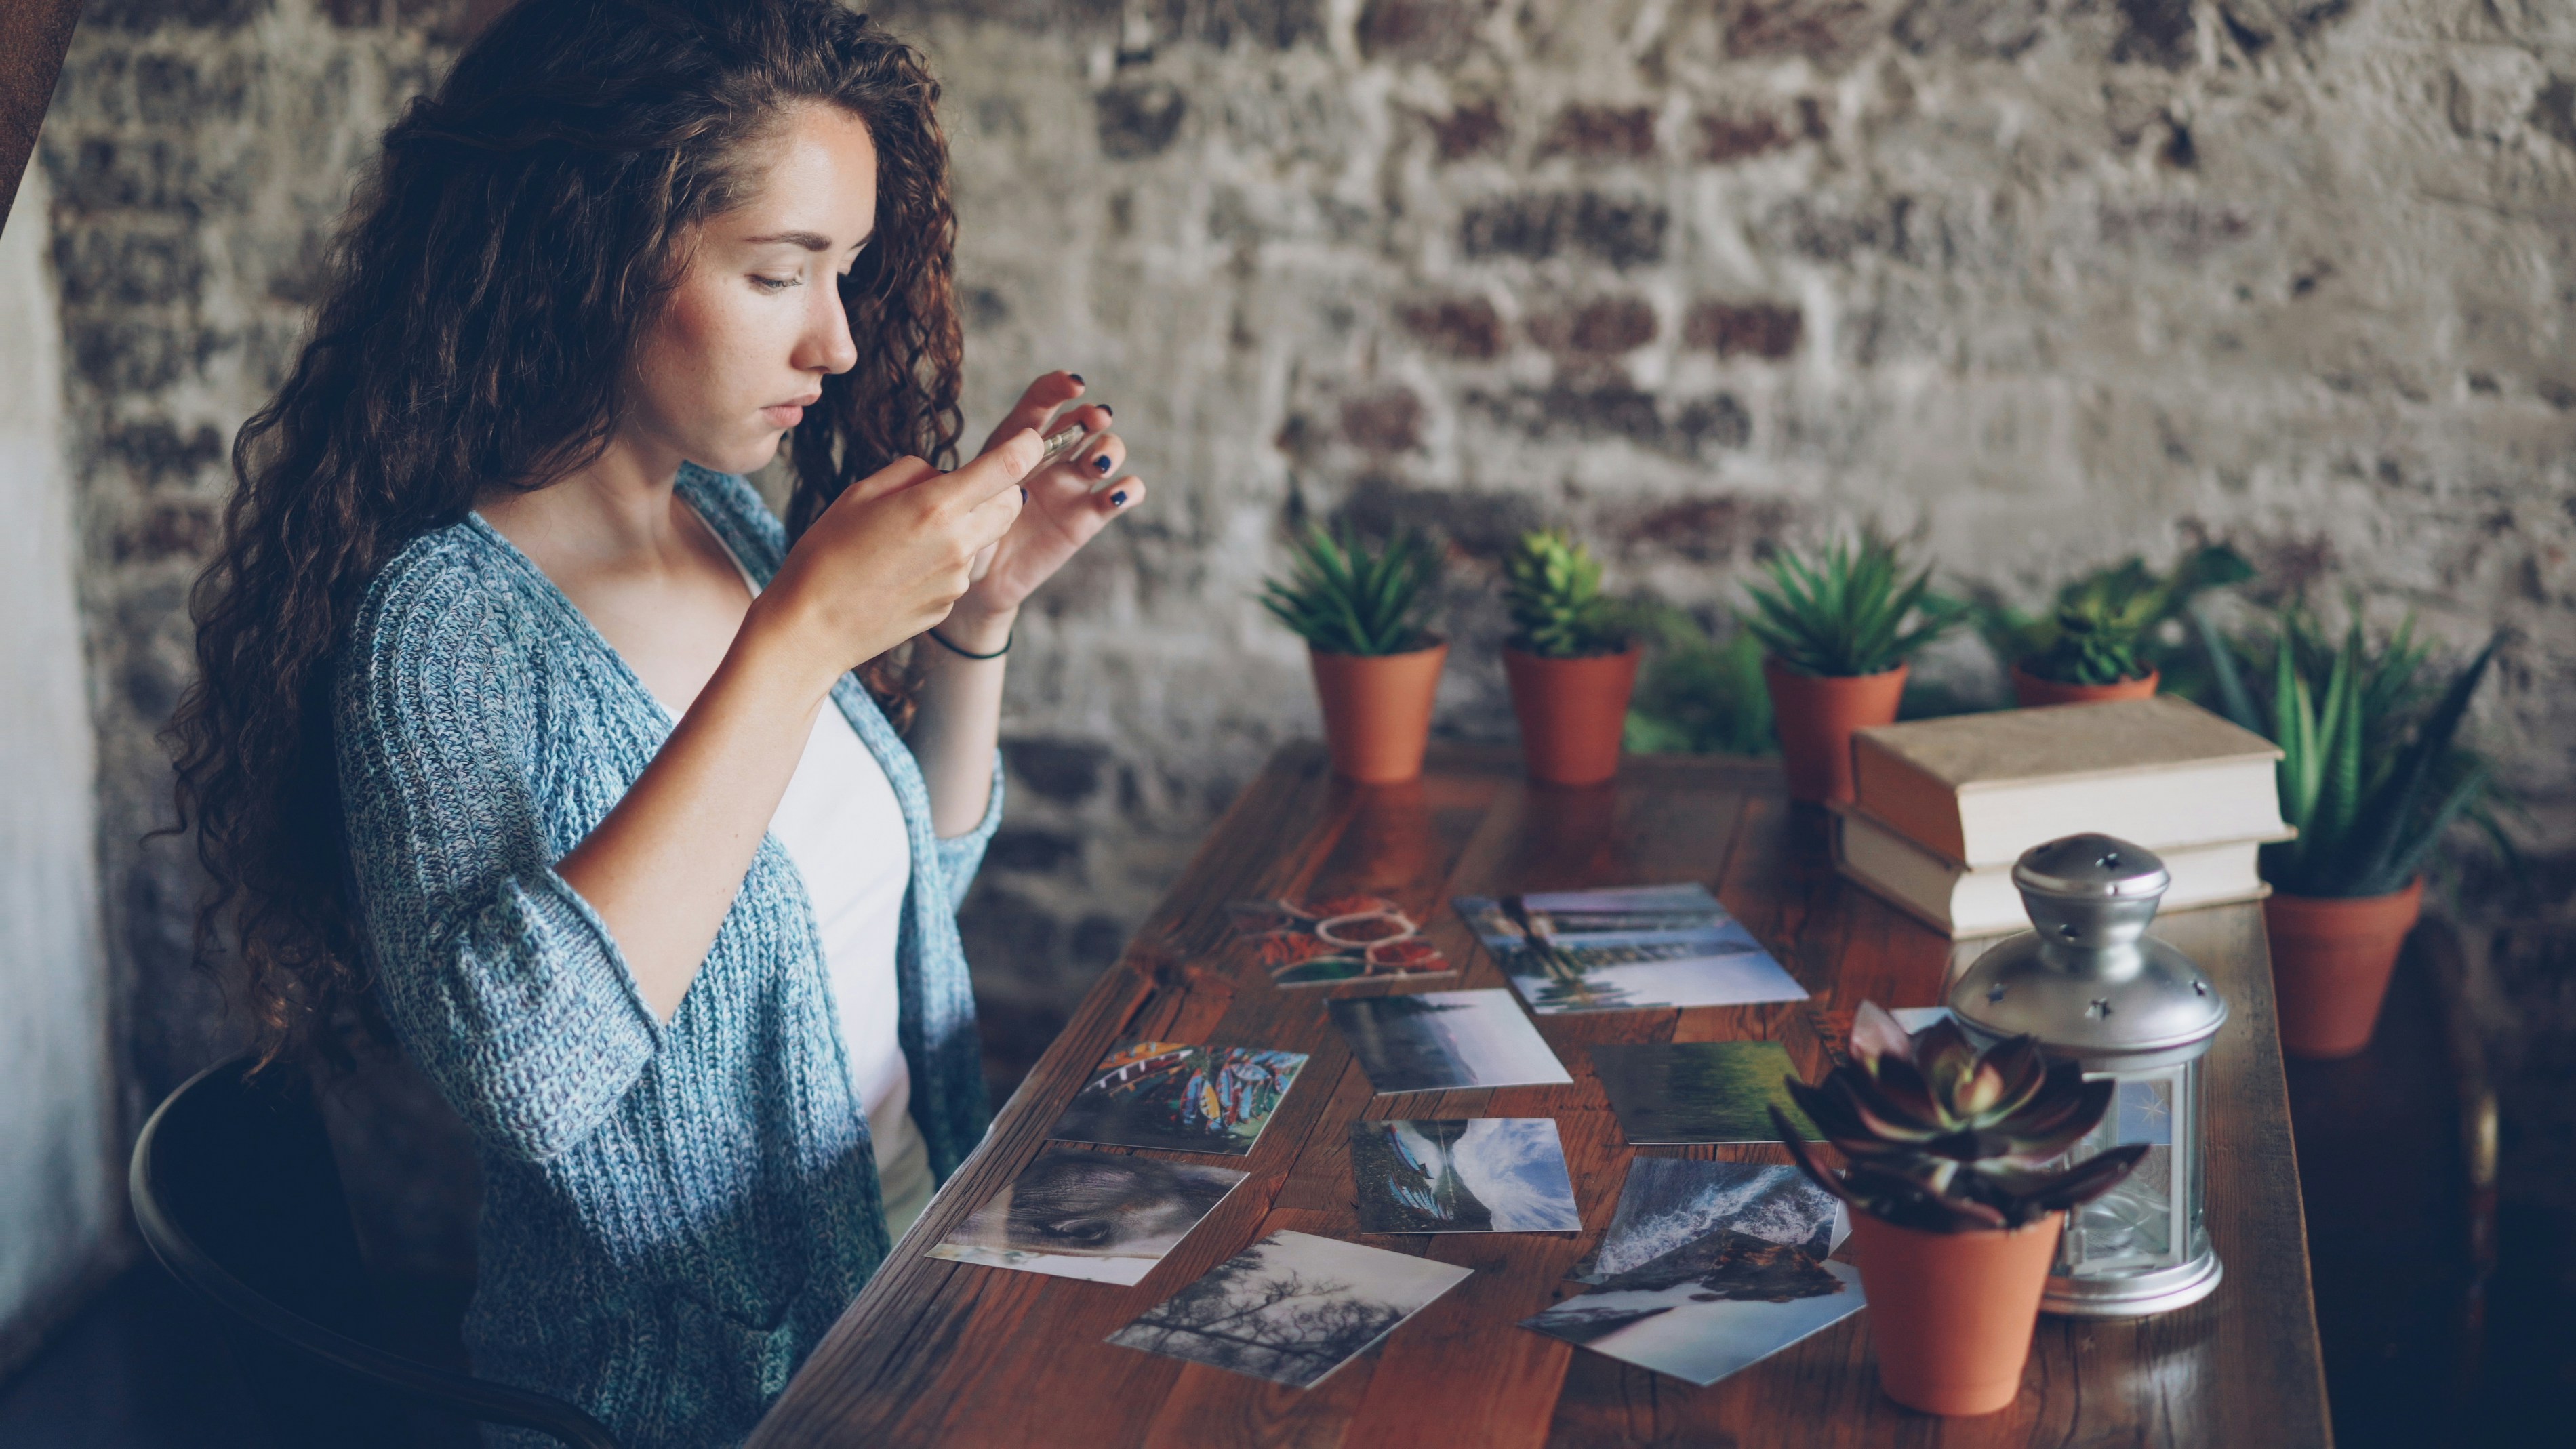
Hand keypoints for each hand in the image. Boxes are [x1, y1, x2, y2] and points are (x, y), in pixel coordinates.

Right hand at [753, 433, 1036, 684]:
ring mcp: (957, 580)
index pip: (1006, 467)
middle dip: (999, 490)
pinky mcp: (949, 604)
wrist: (812, 626)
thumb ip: (914, 473)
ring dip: (964, 527)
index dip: (1026, 447)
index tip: (1030, 439)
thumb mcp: (862, 493)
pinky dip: (944, 561)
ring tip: (906, 539)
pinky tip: (901, 570)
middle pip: (1011, 505)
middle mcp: (958, 543)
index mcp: (936, 506)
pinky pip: (959, 570)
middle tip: (963, 488)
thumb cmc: (827, 553)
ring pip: (983, 538)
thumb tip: (944, 475)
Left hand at [950, 372, 1146, 624]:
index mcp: (1016, 443)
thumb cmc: (967, 532)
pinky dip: (1129, 489)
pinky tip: (1116, 495)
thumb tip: (1025, 455)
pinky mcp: (1090, 516)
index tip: (1074, 385)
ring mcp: (1074, 485)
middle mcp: (1050, 458)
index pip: (1040, 404)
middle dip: (1093, 415)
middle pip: (1083, 421)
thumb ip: (994, 476)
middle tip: (1093, 421)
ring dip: (1110, 450)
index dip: (1058, 387)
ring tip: (1097, 466)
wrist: (981, 578)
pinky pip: (1122, 494)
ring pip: (1107, 451)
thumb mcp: (970, 499)